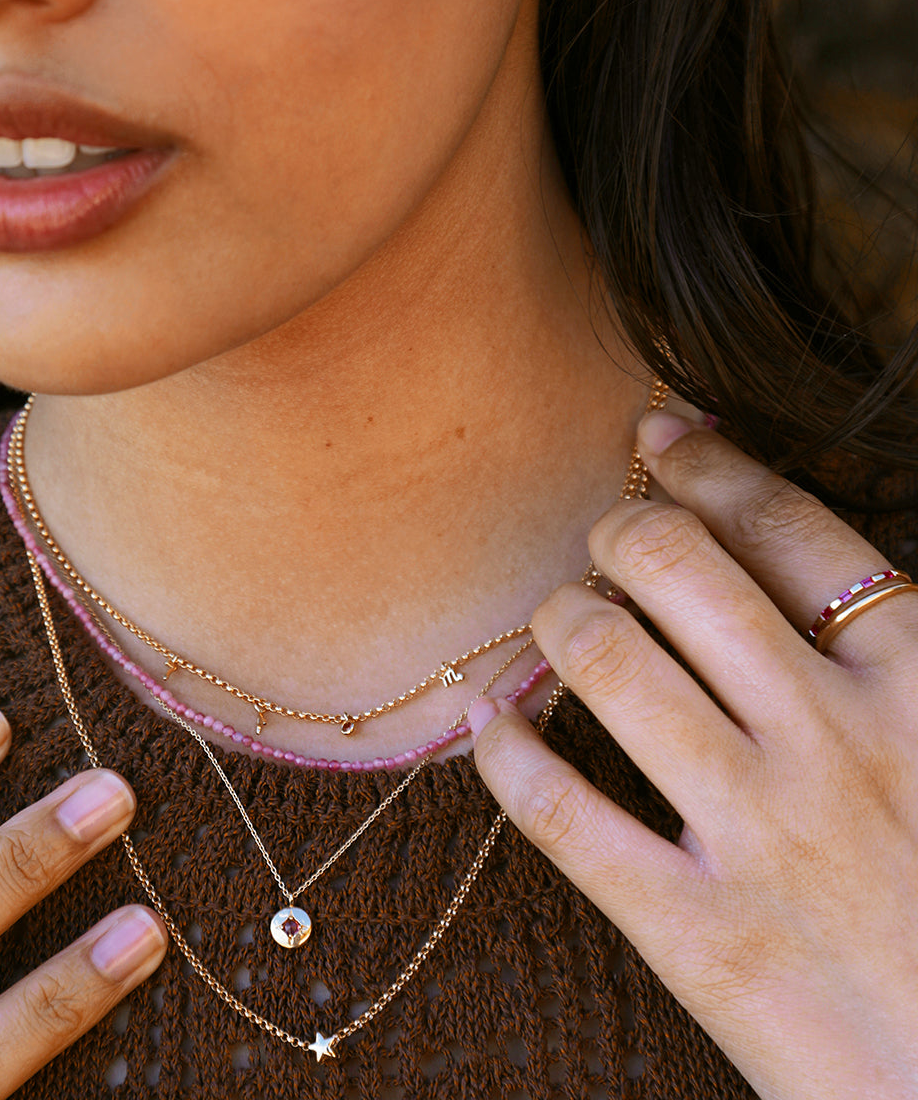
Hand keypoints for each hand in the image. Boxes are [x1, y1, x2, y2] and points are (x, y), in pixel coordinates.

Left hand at [472, 411, 917, 1099]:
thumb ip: (896, 659)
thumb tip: (809, 566)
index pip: (791, 529)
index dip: (711, 465)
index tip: (659, 435)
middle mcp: (836, 739)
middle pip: (680, 566)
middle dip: (619, 529)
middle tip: (601, 542)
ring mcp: (763, 833)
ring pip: (608, 657)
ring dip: (558, 619)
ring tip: (555, 624)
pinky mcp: (700, 932)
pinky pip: (561, 812)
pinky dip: (506, 753)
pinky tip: (489, 729)